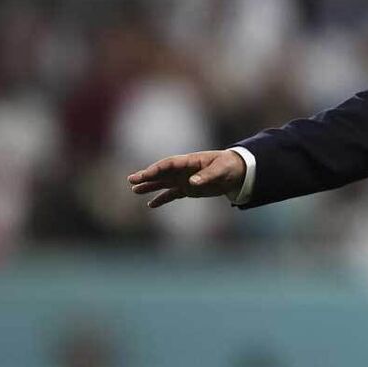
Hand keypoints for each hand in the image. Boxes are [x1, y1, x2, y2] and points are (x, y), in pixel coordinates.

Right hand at [127, 150, 245, 207]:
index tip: (145, 174)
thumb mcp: (221, 170)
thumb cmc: (228, 166)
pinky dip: (161, 199)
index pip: (169, 164)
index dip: (157, 168)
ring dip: (149, 186)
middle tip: (131, 180)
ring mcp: (184, 179)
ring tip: (134, 190)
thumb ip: (207, 176)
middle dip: (147, 176)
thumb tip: (193, 182)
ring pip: (163, 183)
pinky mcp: (188, 189)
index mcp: (190, 161)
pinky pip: (172, 194)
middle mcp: (184, 170)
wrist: (236, 171)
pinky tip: (150, 205)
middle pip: (162, 173)